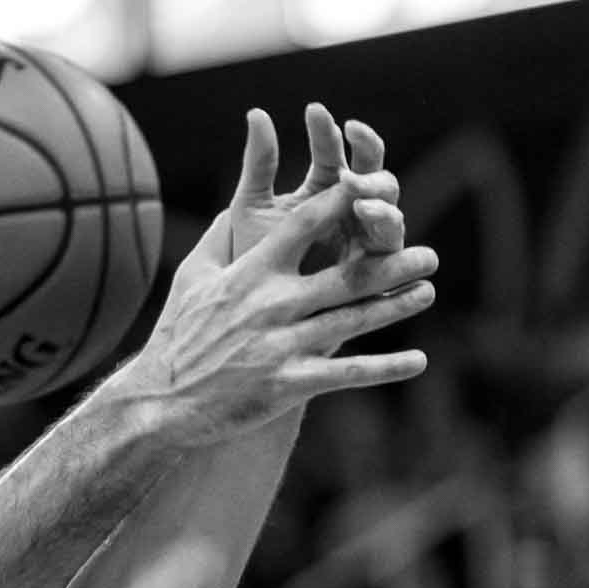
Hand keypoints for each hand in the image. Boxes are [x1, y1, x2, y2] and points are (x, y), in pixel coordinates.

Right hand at [122, 183, 437, 437]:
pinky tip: (418, 361)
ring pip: (354, 319)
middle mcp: (271, 305)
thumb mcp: (192, 277)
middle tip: (428, 254)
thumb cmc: (177, 335)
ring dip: (397, 306)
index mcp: (250, 273)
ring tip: (427, 291)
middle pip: (347, 275)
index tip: (377, 185)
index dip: (346, 201)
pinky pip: (347, 373)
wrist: (159, 401)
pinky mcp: (288, 383)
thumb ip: (221, 237)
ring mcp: (282, 345)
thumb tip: (238, 202)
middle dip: (393, 263)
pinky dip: (386, 367)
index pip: (307, 225)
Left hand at [230, 103, 403, 265]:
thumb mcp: (250, 206)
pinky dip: (386, 233)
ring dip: (378, 198)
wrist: (243, 312)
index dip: (327, 131)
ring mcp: (366, 240)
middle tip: (350, 153)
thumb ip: (259, 163)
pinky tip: (370, 220)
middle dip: (367, 160)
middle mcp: (352, 210)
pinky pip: (391, 250)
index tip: (314, 112)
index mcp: (324, 188)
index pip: (335, 150)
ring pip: (389, 210)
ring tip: (359, 195)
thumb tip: (255, 113)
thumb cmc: (248, 256)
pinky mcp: (374, 273)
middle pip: (373, 175)